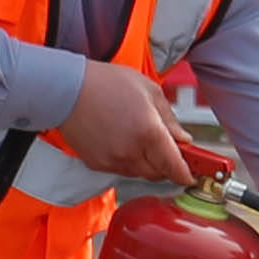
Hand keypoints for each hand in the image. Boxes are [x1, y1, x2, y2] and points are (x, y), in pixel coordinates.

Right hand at [61, 60, 194, 183]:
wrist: (66, 89)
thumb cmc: (107, 83)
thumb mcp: (149, 91)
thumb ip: (170, 119)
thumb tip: (183, 139)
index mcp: (149, 133)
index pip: (175, 167)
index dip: (186, 174)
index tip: (191, 175)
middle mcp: (131, 152)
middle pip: (158, 174)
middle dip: (167, 165)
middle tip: (168, 149)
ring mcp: (111, 161)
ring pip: (139, 173)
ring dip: (147, 163)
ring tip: (140, 137)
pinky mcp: (96, 164)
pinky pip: (120, 170)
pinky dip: (127, 161)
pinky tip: (122, 140)